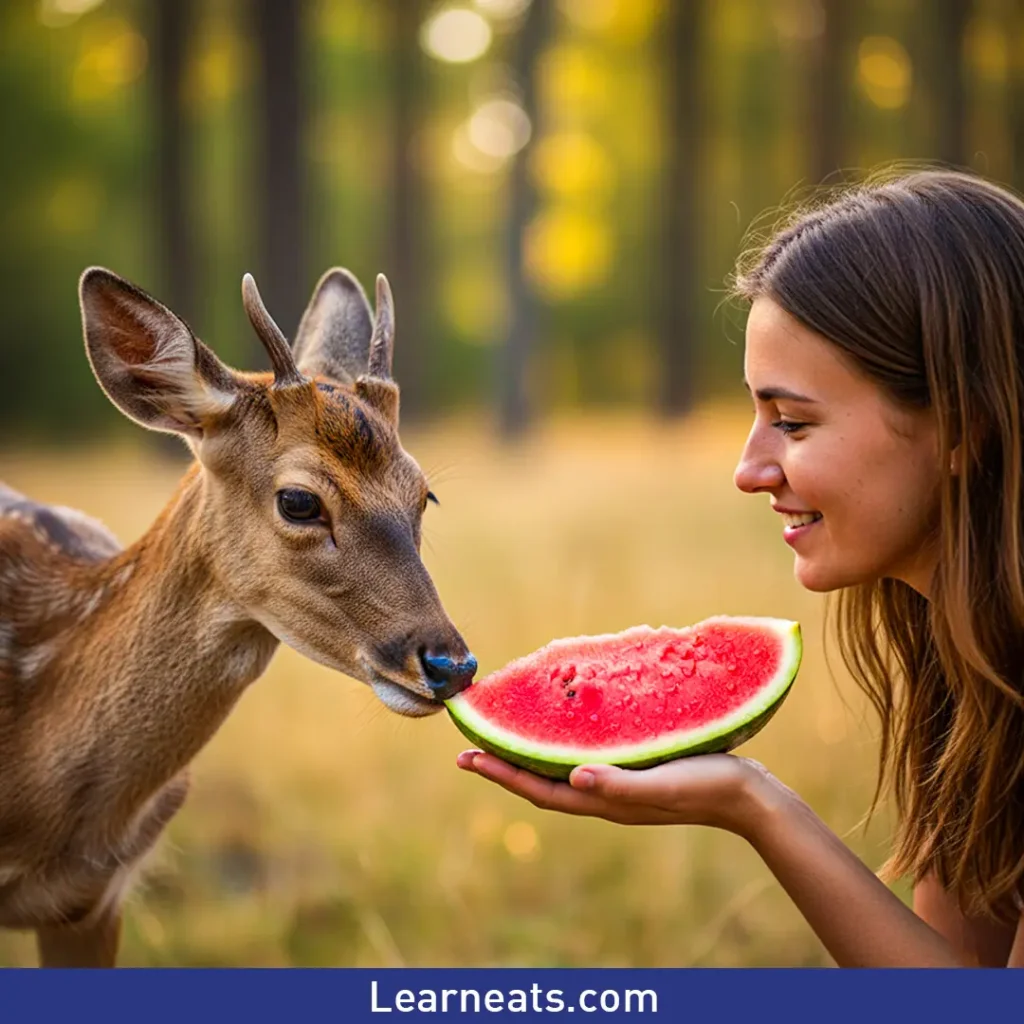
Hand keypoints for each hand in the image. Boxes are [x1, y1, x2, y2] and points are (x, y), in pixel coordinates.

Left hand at [456, 749, 781, 834]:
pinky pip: (583, 759)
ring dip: (526, 755)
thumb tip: (575, 776)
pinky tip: (560, 728)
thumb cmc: (706, 788)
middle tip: (468, 747)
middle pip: (539, 782)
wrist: (748, 797)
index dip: (501, 773)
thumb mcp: (663, 784)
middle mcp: (603, 794)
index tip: (466, 756)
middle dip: (502, 765)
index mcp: (604, 800)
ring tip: (503, 735)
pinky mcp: (632, 768)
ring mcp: (617, 783)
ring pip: (557, 771)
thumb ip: (621, 783)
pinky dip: (559, 746)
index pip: (538, 789)